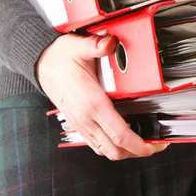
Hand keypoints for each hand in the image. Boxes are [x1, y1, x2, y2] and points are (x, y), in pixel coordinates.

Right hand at [37, 33, 167, 159]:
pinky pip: (96, 144)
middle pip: (115, 150)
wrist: (41, 64)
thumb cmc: (59, 57)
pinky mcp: (78, 124)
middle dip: (137, 152)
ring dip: (125, 152)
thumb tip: (111, 43)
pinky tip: (123, 138)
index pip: (119, 134)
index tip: (154, 146)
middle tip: (155, 145)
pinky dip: (112, 146)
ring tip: (142, 143)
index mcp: (91, 103)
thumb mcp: (79, 47)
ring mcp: (81, 124)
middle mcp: (86, 118)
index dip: (139, 145)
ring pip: (105, 151)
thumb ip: (97, 45)